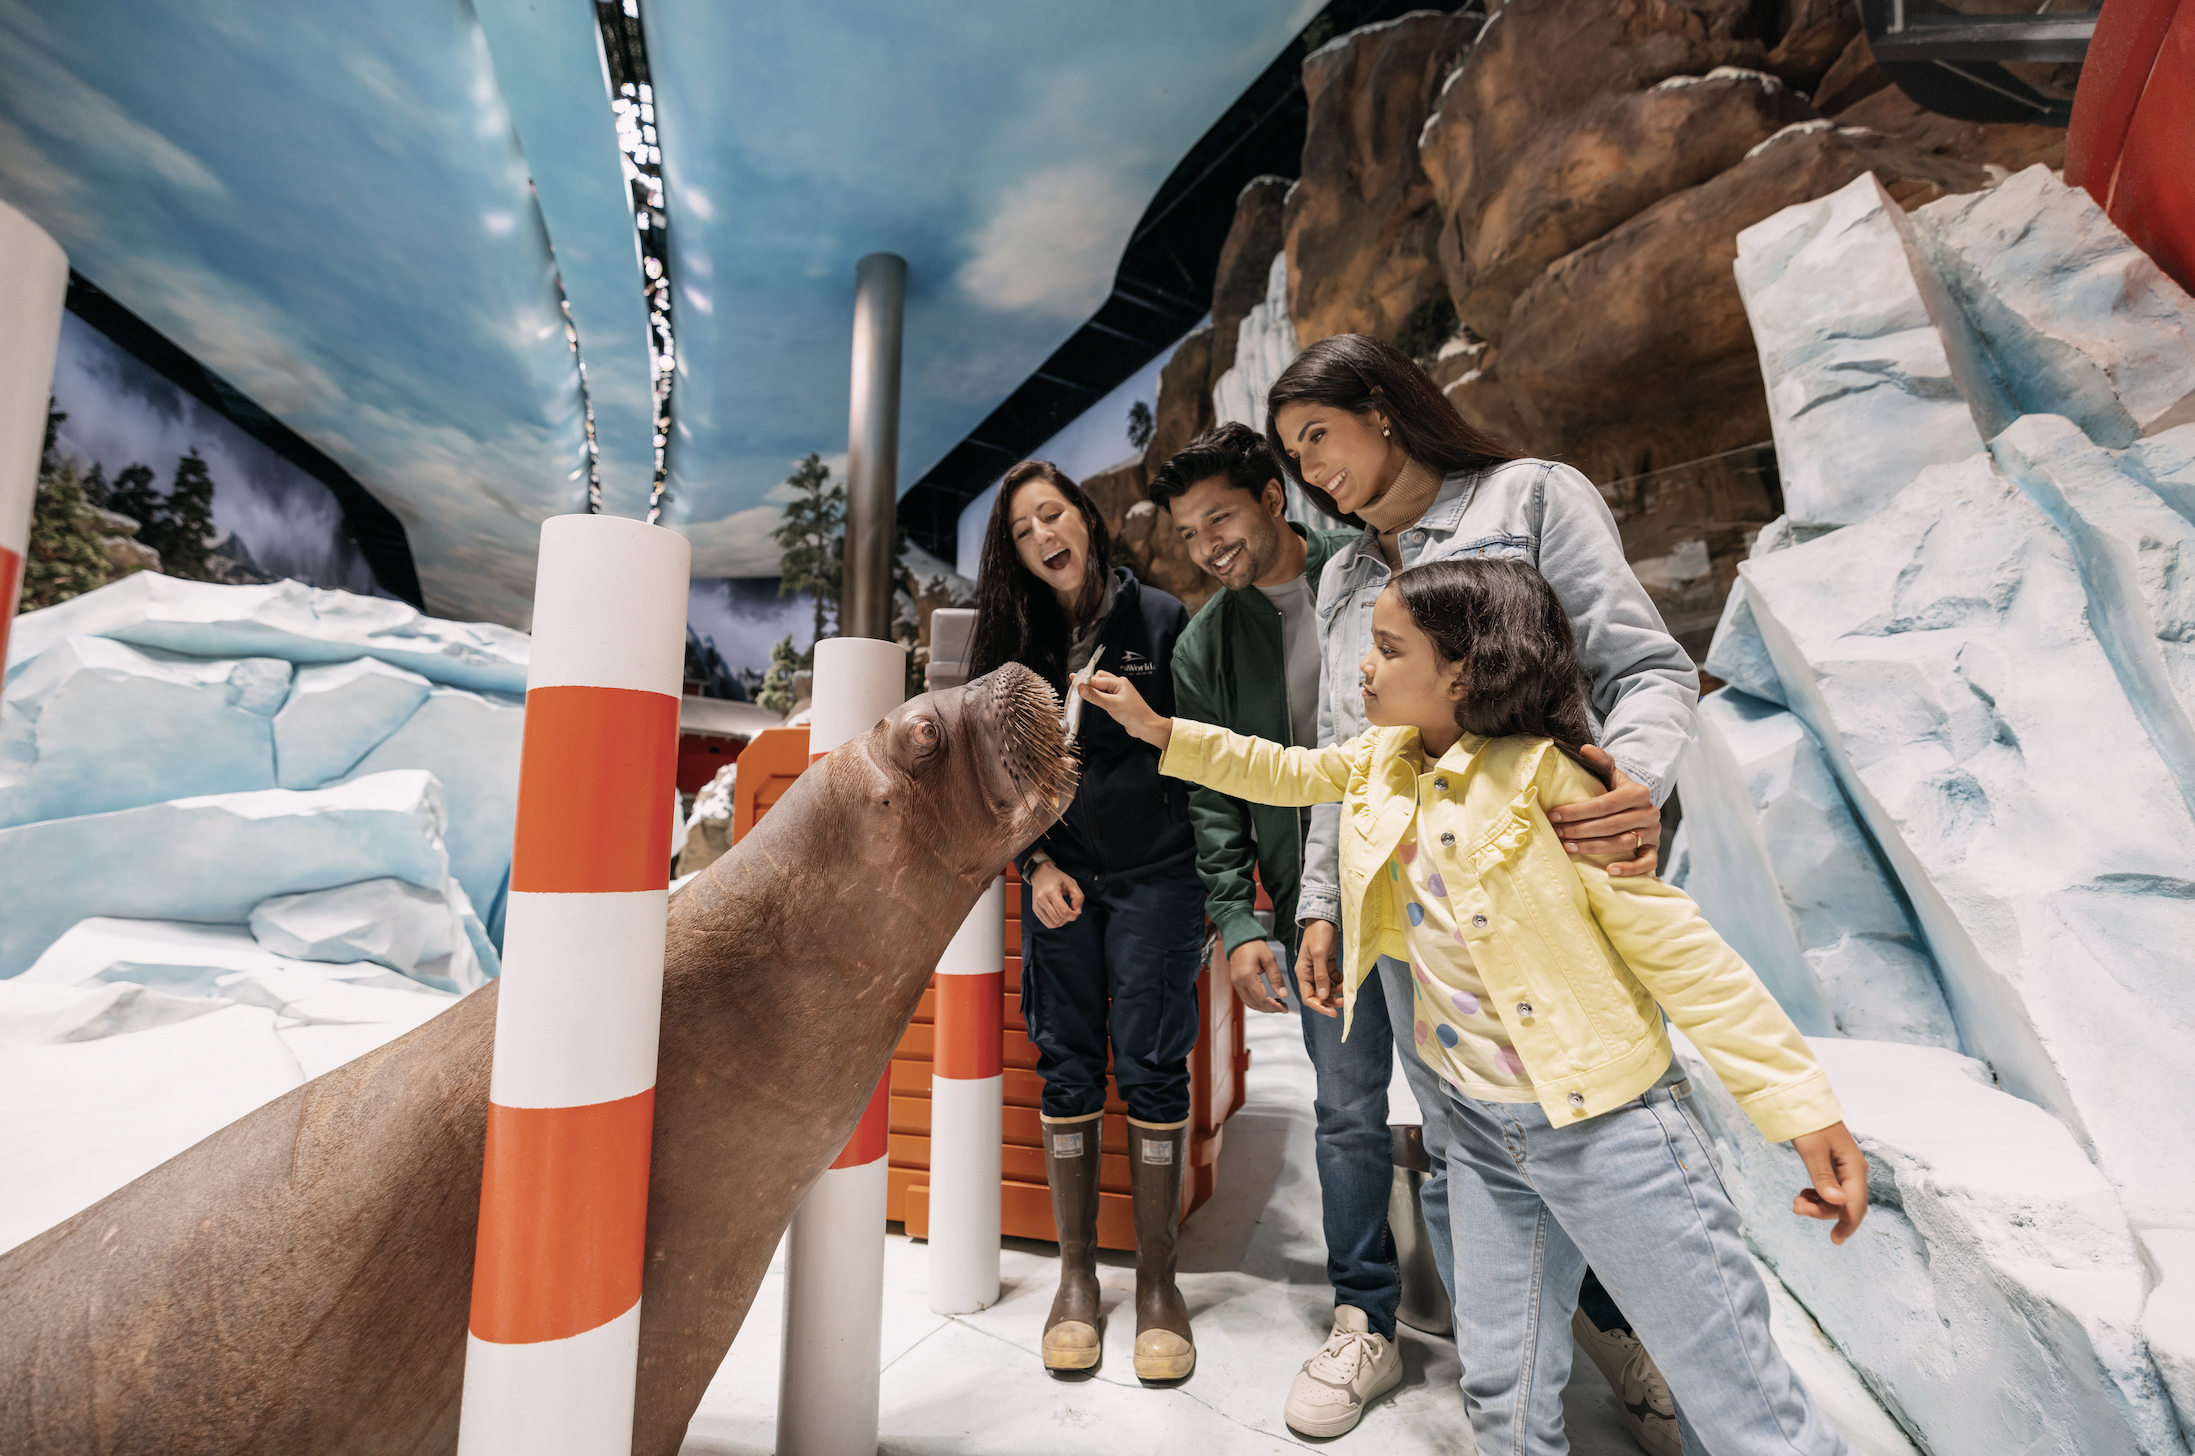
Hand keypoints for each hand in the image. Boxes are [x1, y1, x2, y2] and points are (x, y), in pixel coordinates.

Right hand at [1028, 862, 1083, 928]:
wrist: (1040, 873)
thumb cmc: (1057, 877)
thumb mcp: (1071, 882)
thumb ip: (1078, 896)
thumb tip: (1078, 911)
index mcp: (1051, 892)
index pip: (1063, 912)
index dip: (1073, 915)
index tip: (1076, 910)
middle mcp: (1041, 900)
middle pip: (1058, 919)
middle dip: (1068, 918)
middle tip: (1070, 910)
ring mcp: (1037, 906)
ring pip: (1052, 924)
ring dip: (1062, 922)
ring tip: (1064, 913)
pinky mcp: (1035, 910)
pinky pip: (1047, 923)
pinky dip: (1055, 922)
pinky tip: (1058, 914)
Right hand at [1077, 672, 1171, 748]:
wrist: (1145, 726)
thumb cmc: (1132, 714)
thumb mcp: (1111, 705)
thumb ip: (1095, 696)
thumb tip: (1080, 688)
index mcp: (1118, 682)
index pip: (1096, 679)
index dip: (1084, 682)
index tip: (1071, 683)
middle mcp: (1118, 685)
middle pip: (1099, 678)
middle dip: (1088, 683)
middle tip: (1076, 688)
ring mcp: (1119, 693)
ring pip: (1101, 687)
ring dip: (1093, 690)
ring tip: (1082, 694)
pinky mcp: (1118, 701)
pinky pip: (1105, 694)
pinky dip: (1097, 696)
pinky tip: (1093, 700)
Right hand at [1228, 937, 1290, 1013]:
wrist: (1239, 939)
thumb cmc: (1254, 945)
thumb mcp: (1269, 959)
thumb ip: (1276, 978)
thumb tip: (1283, 995)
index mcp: (1247, 976)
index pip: (1261, 998)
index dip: (1274, 1006)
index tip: (1285, 1008)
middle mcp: (1239, 982)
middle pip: (1255, 1004)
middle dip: (1270, 1009)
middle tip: (1283, 1008)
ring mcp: (1236, 984)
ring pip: (1250, 1004)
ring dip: (1264, 1007)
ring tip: (1277, 1004)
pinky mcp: (1236, 983)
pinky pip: (1246, 999)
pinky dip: (1257, 1003)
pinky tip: (1266, 1000)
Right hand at [1294, 919, 1341, 1018]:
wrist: (1324, 917)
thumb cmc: (1318, 933)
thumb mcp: (1319, 954)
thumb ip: (1320, 975)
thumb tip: (1321, 996)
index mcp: (1303, 972)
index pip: (1308, 996)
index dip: (1319, 1006)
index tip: (1332, 1012)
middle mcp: (1309, 973)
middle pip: (1318, 995)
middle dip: (1330, 1001)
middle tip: (1343, 1003)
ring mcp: (1318, 969)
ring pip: (1326, 988)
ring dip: (1336, 992)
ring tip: (1346, 991)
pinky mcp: (1327, 964)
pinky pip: (1333, 979)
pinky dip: (1339, 982)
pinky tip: (1345, 980)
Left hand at [1546, 747, 1659, 876]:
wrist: (1638, 806)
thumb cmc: (1617, 790)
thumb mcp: (1610, 773)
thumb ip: (1600, 760)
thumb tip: (1584, 748)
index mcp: (1638, 792)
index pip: (1604, 804)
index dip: (1577, 811)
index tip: (1554, 815)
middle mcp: (1649, 812)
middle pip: (1610, 825)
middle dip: (1580, 830)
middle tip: (1557, 833)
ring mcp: (1653, 832)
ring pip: (1622, 843)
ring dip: (1593, 847)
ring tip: (1568, 848)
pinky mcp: (1654, 849)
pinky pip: (1647, 863)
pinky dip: (1630, 869)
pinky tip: (1609, 871)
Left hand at [1789, 1121, 1868, 1243]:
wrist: (1803, 1104)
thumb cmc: (1810, 1124)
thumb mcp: (1813, 1151)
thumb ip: (1824, 1177)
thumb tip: (1837, 1202)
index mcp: (1854, 1167)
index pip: (1856, 1204)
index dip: (1847, 1224)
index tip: (1835, 1240)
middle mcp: (1854, 1171)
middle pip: (1845, 1204)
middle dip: (1823, 1211)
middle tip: (1796, 1208)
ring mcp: (1845, 1170)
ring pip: (1836, 1199)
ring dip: (1818, 1205)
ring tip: (1797, 1202)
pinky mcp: (1834, 1168)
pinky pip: (1830, 1191)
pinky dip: (1817, 1196)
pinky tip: (1803, 1195)